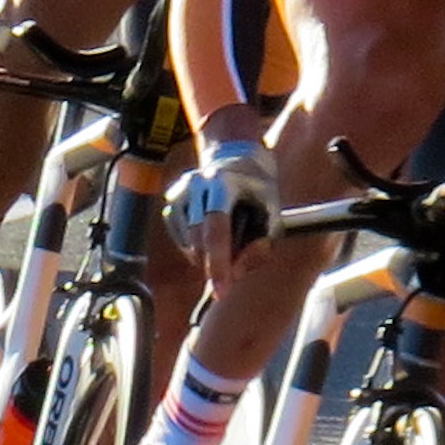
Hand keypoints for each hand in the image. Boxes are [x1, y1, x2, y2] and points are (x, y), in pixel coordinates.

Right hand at [162, 126, 278, 274]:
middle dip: (214, 265)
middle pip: (198, 240)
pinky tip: (210, 239)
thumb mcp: (272, 211)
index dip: (219, 264)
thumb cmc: (258, 186)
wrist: (235, 153)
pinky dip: (196, 248)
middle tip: (229, 279)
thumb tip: (237, 273)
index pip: (216, 229)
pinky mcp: (172, 202)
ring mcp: (180, 193)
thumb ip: (262, 244)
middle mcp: (196, 186)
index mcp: (223, 184)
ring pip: (188, 243)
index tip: (222, 291)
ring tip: (226, 245)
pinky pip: (181, 239)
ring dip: (206, 256)